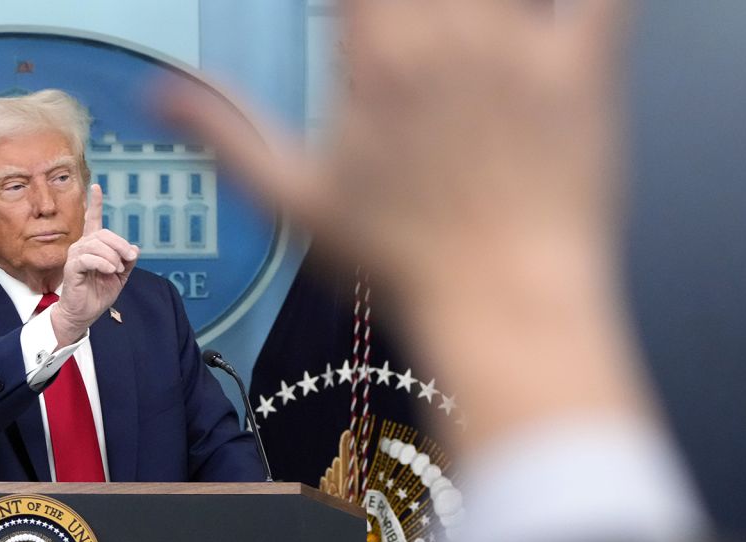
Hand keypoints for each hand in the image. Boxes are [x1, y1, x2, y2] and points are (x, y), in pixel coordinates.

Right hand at [52, 184, 138, 344]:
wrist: (84, 313)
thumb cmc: (98, 294)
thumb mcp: (120, 277)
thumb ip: (127, 261)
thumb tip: (134, 248)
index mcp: (93, 246)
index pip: (93, 220)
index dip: (95, 203)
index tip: (96, 186)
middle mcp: (82, 246)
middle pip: (104, 233)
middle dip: (120, 245)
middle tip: (129, 260)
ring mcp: (75, 256)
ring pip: (97, 244)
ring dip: (113, 257)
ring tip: (117, 270)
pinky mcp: (72, 267)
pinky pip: (89, 258)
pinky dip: (103, 263)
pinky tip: (110, 270)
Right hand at [163, 0, 627, 288]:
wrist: (503, 306)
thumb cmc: (401, 264)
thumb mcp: (293, 200)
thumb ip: (226, 133)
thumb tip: (161, 96)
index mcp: (378, 59)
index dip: (346, 0)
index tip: (347, 19)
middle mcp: (451, 38)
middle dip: (409, 3)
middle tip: (405, 25)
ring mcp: (523, 49)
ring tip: (455, 22)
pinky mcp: (584, 72)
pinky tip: (559, 6)